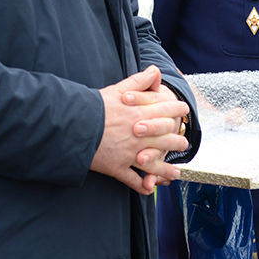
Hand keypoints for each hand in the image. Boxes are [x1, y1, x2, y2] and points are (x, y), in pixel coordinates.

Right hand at [92, 65, 190, 194]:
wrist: (73, 126)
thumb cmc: (94, 107)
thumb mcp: (118, 89)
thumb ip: (139, 81)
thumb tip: (154, 70)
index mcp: (140, 115)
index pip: (166, 112)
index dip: (177, 110)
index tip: (184, 110)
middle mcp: (139, 135)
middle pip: (165, 139)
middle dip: (177, 141)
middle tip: (184, 142)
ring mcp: (129, 154)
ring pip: (154, 164)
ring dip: (166, 169)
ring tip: (175, 172)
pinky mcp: (117, 168)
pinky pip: (133, 180)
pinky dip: (142, 186)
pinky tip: (149, 188)